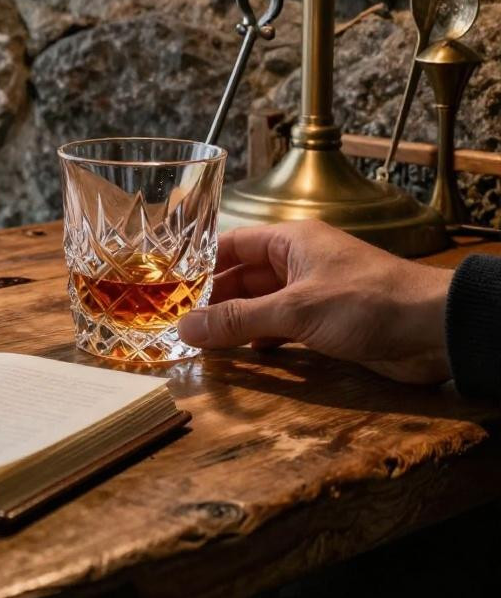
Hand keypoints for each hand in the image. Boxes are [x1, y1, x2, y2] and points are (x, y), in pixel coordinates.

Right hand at [182, 220, 452, 383]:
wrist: (432, 329)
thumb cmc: (366, 302)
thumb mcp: (296, 310)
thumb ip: (239, 321)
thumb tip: (185, 328)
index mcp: (289, 240)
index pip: (230, 246)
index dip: (198, 266)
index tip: (165, 289)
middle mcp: (297, 262)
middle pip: (242, 279)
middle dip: (212, 301)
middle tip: (176, 326)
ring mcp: (311, 294)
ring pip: (260, 306)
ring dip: (235, 324)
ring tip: (199, 345)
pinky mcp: (325, 324)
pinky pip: (281, 329)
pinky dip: (261, 341)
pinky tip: (243, 358)